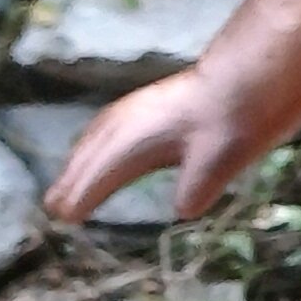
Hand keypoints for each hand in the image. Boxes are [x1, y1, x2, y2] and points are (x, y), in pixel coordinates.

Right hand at [42, 72, 259, 225]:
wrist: (247, 81)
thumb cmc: (233, 123)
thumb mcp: (222, 159)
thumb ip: (198, 186)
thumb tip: (183, 210)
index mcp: (138, 138)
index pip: (100, 174)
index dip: (82, 196)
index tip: (67, 219)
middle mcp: (126, 123)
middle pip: (88, 156)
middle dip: (70, 183)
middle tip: (53, 210)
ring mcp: (132, 111)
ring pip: (94, 140)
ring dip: (77, 164)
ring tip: (65, 187)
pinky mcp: (145, 107)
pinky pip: (105, 130)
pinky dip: (92, 145)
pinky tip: (96, 149)